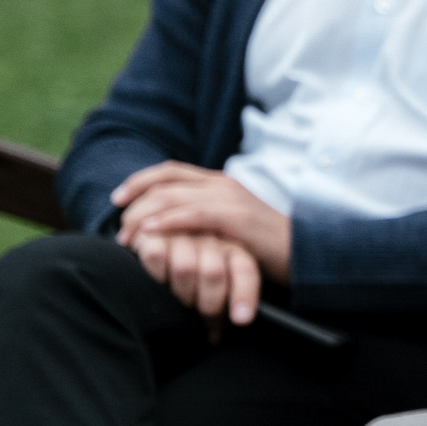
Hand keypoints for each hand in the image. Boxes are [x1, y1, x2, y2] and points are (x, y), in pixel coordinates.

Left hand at [113, 164, 290, 279]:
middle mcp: (223, 184)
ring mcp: (230, 198)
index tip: (118, 201)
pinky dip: (167, 222)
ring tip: (128, 237)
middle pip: (164, 182)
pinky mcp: (237, 217)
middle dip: (134, 203)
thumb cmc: (270, 248)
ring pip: (172, 197)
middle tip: (119, 229)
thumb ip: (207, 221)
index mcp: (221, 183)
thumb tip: (175, 232)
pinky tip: (151, 233)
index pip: (170, 172)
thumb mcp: (232, 228)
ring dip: (143, 216)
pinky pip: (193, 214)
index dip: (139, 182)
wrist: (309, 253)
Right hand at [127, 228, 265, 327]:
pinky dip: (155, 275)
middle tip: (200, 319)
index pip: (245, 272)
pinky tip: (158, 280)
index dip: (244, 296)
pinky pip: (156, 256)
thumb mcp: (217, 286)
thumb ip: (222, 304)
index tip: (241, 320)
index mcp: (236, 250)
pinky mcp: (155, 232)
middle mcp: (213, 239)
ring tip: (177, 302)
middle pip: (213, 274)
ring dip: (179, 294)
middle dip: (205, 306)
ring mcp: (184, 232)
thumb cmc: (192, 271)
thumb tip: (213, 338)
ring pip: (184, 268)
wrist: (157, 237)